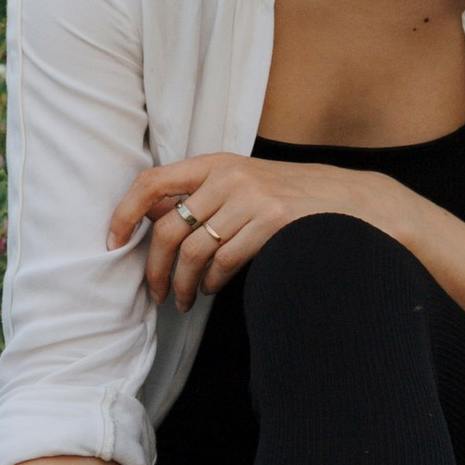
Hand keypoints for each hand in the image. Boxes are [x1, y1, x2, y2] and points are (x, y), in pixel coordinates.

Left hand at [105, 150, 402, 308]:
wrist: (351, 201)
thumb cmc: (288, 198)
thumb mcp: (242, 184)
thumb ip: (201, 197)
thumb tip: (150, 222)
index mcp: (215, 162)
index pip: (152, 182)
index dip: (125, 213)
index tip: (113, 242)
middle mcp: (228, 175)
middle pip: (169, 229)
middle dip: (154, 268)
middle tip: (154, 293)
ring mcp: (252, 197)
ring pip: (194, 252)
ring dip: (183, 285)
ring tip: (184, 301)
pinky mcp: (272, 221)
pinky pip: (225, 261)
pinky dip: (213, 283)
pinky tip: (213, 291)